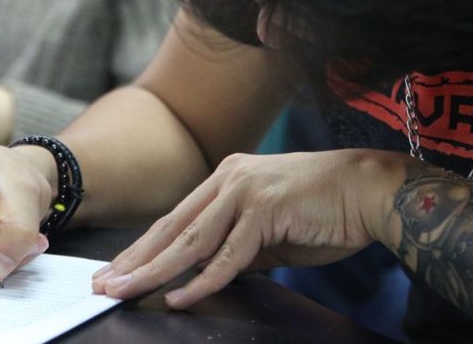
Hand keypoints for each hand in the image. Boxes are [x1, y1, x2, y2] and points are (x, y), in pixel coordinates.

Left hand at [91, 149, 406, 308]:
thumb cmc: (326, 211)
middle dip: (135, 260)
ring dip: (154, 270)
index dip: (142, 248)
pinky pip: (228, 254)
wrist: (370, 190)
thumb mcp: (271, 231)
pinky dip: (203, 279)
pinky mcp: (266, 209)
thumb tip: (209, 275)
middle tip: (102, 285)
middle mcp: (230, 177)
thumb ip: (238, 248)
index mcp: (228, 177)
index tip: (116, 271)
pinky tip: (179, 296)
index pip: (175, 219)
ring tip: (125, 291)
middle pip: (172, 227)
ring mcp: (246, 190)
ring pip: (190, 240)